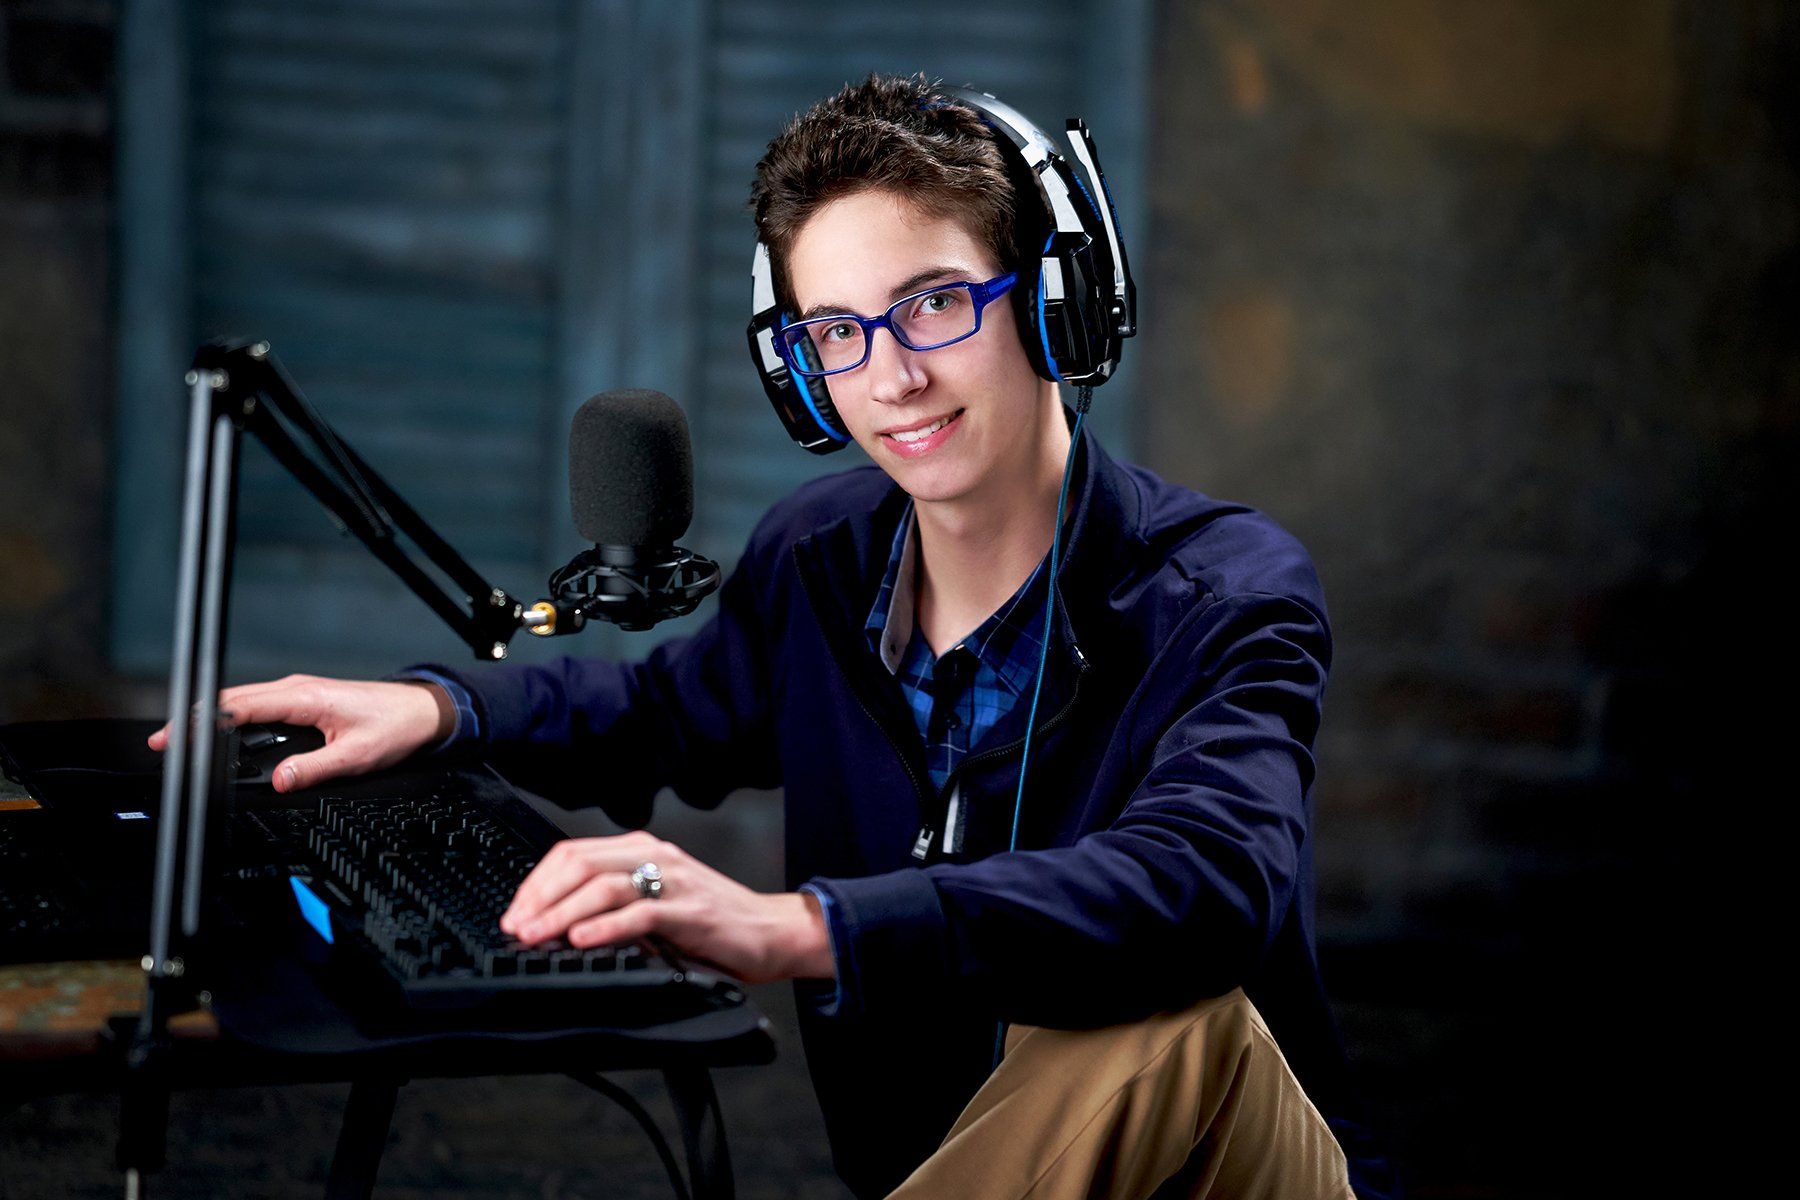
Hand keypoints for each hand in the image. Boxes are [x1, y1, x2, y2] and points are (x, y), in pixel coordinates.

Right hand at [146, 674, 452, 792]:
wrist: (421, 711)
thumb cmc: (394, 727)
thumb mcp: (356, 755)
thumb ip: (315, 769)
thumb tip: (280, 781)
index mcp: (304, 698)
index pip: (238, 705)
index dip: (199, 721)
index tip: (172, 737)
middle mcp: (296, 689)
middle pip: (230, 700)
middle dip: (192, 720)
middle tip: (162, 744)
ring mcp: (297, 692)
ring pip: (242, 701)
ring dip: (211, 719)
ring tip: (181, 742)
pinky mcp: (302, 700)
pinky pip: (258, 706)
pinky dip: (233, 718)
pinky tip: (221, 735)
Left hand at [499, 830, 834, 986]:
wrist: (771, 931)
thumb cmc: (713, 922)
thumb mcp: (656, 902)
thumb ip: (616, 904)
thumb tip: (559, 926)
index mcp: (642, 850)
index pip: (573, 854)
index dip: (536, 883)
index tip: (515, 913)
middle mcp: (656, 856)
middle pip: (580, 864)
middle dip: (540, 897)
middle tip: (517, 927)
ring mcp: (674, 881)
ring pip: (603, 887)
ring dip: (562, 914)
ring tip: (538, 936)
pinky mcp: (691, 912)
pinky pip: (640, 914)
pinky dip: (606, 927)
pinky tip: (583, 941)